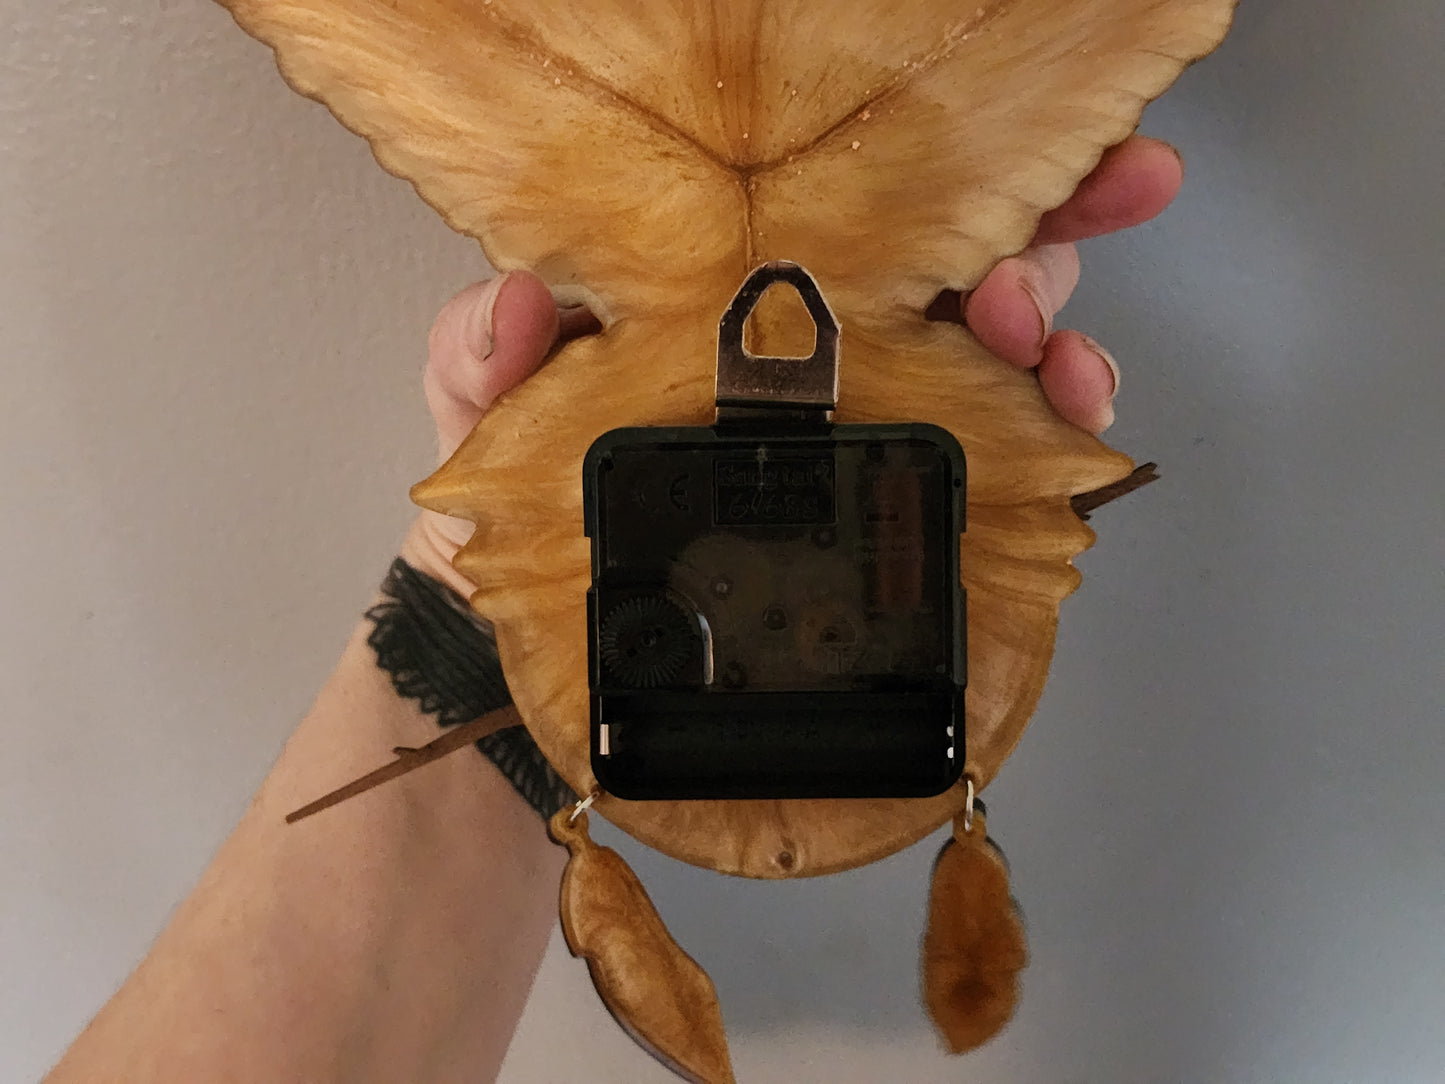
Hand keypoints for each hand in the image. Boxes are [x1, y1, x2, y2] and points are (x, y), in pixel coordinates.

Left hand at [402, 135, 1183, 590]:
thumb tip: (522, 303)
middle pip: (961, 273)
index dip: (944, 171)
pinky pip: (1008, 466)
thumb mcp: (490, 406)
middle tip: (1026, 275)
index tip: (1014, 141)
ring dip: (1050, 344)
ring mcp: (879, 433)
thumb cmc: (521, 500)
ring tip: (1051, 356)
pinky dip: (1054, 435)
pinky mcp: (906, 517)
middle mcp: (829, 355)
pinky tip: (1065, 419)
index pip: (860, 217)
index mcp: (745, 303)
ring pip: (1005, 360)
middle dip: (1032, 249)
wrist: (545, 631)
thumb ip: (488, 350)